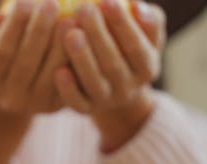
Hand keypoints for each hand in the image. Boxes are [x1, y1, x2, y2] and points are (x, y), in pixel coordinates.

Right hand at [0, 0, 74, 163]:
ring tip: (70, 19)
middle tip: (51, 3)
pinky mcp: (57, 105)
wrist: (11, 92)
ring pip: (51, 75)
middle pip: (26, 64)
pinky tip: (83, 36)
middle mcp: (10, 99)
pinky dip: (76, 60)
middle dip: (39, 31)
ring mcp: (35, 105)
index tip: (24, 0)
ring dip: (61, 46)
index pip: (0, 53)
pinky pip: (69, 82)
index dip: (13, 27)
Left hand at [54, 0, 165, 151]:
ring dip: (82, 59)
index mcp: (146, 69)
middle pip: (113, 65)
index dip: (124, 25)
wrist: (115, 85)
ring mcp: (106, 101)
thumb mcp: (145, 33)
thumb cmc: (127, 46)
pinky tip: (58, 70)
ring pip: (94, 83)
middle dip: (98, 36)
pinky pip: (77, 102)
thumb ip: (148, 20)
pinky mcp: (86, 109)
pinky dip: (68, 89)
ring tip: (70, 32)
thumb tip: (138, 7)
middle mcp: (128, 89)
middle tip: (84, 9)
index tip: (108, 1)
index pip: (137, 47)